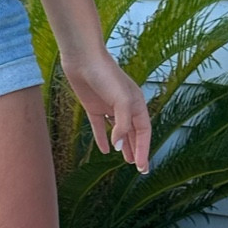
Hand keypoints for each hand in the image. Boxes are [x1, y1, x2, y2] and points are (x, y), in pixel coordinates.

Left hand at [63, 48, 150, 172]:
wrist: (83, 58)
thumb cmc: (106, 75)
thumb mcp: (120, 100)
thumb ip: (123, 125)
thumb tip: (120, 146)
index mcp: (136, 104)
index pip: (144, 132)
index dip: (144, 149)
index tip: (142, 167)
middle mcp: (124, 107)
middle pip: (134, 133)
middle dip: (138, 150)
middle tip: (141, 168)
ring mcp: (108, 107)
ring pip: (119, 132)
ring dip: (124, 146)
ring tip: (127, 161)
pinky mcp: (93, 107)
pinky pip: (100, 127)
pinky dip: (102, 139)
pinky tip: (105, 150)